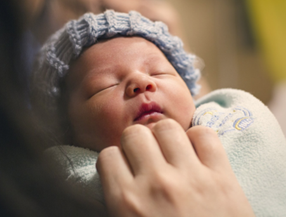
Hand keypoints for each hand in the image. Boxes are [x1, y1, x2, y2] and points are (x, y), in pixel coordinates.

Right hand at [97, 119, 254, 216]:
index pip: (108, 155)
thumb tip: (115, 180)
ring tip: (170, 152)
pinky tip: (195, 154)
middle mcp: (156, 183)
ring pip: (166, 127)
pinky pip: (204, 135)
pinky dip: (198, 139)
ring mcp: (191, 177)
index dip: (115, 160)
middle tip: (146, 158)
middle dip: (137, 144)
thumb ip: (117, 204)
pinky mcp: (222, 177)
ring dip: (164, 137)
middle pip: (135, 134)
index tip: (125, 167)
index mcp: (127, 203)